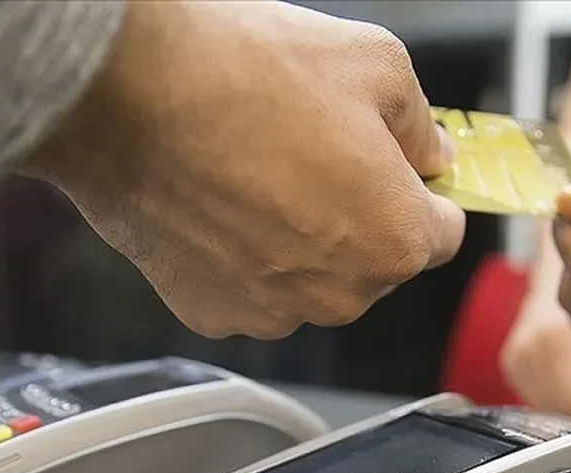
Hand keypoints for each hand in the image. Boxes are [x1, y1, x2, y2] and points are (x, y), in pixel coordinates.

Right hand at [23, 1, 464, 338]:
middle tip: (316, 154)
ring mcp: (273, 311)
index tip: (403, 173)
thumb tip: (430, 153)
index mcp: (396, 239)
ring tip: (260, 172)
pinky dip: (242, 257)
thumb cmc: (245, 74)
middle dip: (360, 214)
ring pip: (312, 281)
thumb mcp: (374, 62)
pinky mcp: (211, 312)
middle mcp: (341, 293)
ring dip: (301, 241)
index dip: (424, 194)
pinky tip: (219, 201)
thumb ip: (421, 123)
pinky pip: (250, 290)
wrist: (126, 93)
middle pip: (376, 261)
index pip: (444, 234)